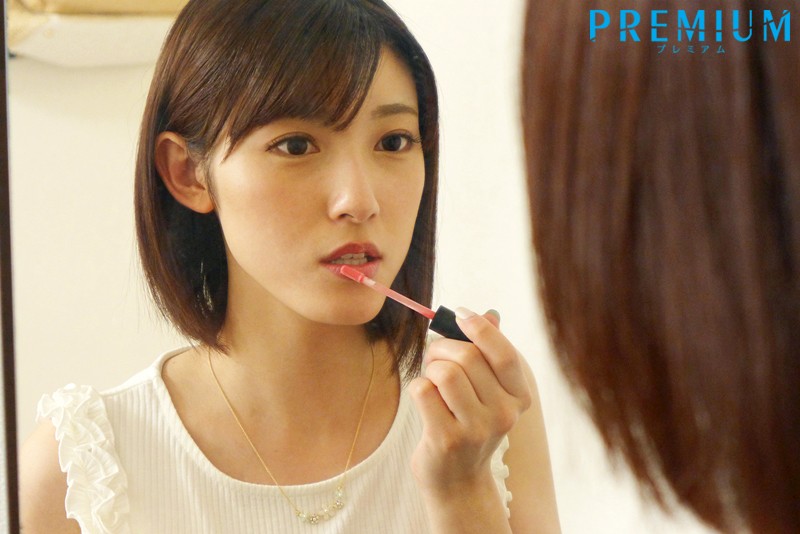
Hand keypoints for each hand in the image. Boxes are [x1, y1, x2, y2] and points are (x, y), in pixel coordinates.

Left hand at [409, 307, 532, 497]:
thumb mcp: (489, 392)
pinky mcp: (446, 439)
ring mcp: (476, 429)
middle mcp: (504, 414)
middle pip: (468, 356)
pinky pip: (423, 391)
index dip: (480, 327)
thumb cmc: (469, 425)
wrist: (458, 481)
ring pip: (446, 372)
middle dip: (443, 347)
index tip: (461, 314)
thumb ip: (490, 353)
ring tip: (431, 379)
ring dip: (430, 367)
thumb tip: (490, 314)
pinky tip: (425, 401)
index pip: (504, 352)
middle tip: (435, 355)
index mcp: (518, 397)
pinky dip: (418, 387)